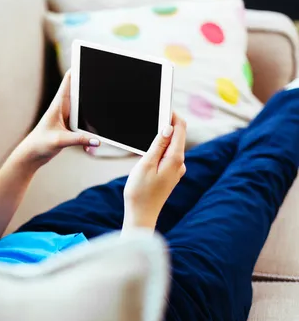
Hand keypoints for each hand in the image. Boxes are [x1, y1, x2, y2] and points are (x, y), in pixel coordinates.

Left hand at [16, 71, 100, 167]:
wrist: (33, 155)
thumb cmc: (40, 144)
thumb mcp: (60, 141)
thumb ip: (79, 139)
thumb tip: (98, 140)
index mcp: (59, 103)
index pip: (70, 79)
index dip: (79, 67)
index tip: (91, 58)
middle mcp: (65, 107)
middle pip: (82, 92)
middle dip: (94, 88)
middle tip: (109, 84)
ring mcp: (70, 117)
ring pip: (87, 109)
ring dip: (95, 114)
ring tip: (105, 117)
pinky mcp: (72, 127)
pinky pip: (87, 125)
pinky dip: (92, 132)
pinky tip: (93, 143)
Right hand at [122, 113, 186, 231]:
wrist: (141, 214)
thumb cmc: (140, 192)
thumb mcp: (146, 164)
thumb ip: (158, 144)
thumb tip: (168, 127)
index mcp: (176, 159)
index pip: (180, 128)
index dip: (172, 115)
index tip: (163, 106)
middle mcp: (180, 163)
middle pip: (177, 136)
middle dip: (166, 125)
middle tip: (153, 115)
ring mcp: (177, 169)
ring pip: (171, 146)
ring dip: (161, 138)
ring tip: (148, 133)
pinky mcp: (171, 174)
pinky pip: (168, 155)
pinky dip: (160, 149)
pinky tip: (149, 152)